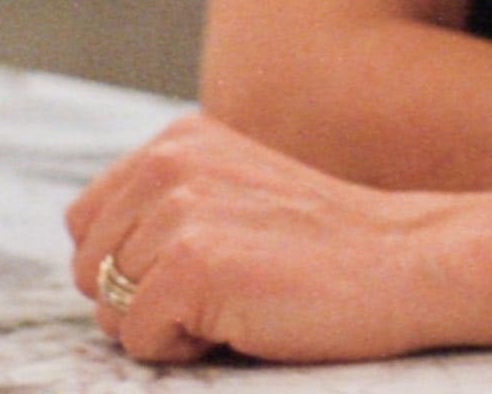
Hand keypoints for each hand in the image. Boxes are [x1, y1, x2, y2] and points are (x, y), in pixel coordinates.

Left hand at [65, 114, 457, 363]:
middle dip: (142, 299)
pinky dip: (184, 350)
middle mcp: (168, 163)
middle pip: (89, 271)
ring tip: (241, 300)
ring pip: (108, 310)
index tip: (206, 265)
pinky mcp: (191, 267)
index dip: (131, 264)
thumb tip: (86, 254)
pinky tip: (244, 321)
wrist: (406, 262)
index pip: (85, 222)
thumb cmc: (324, 247)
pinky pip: (138, 341)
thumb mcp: (236, 192)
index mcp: (178, 140)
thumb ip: (167, 202)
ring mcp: (179, 213)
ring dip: (167, 324)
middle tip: (229, 288)